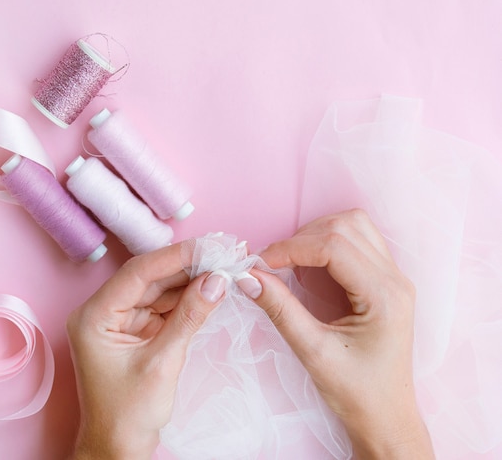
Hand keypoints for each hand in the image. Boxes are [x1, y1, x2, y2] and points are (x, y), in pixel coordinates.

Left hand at [66, 243, 226, 459]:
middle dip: (187, 264)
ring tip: (224, 264)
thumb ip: (190, 318)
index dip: (175, 256)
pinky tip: (211, 286)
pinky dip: (187, 298)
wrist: (119, 448)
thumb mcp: (163, 363)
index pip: (138, 273)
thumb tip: (218, 281)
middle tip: (223, 249)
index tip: (209, 245)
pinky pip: (164, 306)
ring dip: (191, 278)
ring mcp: (120, 320)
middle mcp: (103, 312)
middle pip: (149, 277)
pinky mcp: (136, 330)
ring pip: (159, 289)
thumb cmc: (128, 414)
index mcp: (94, 317)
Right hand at [249, 209, 433, 458]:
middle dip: (302, 238)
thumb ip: (280, 309)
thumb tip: (247, 276)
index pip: (334, 247)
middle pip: (346, 227)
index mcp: (384, 296)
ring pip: (354, 226)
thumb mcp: (312, 352)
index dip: (291, 248)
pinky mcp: (386, 281)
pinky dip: (329, 242)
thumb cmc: (355, 392)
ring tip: (291, 262)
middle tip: (272, 263)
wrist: (386, 417)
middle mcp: (395, 279)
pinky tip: (311, 267)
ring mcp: (395, 278)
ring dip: (317, 234)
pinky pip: (359, 240)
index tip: (260, 262)